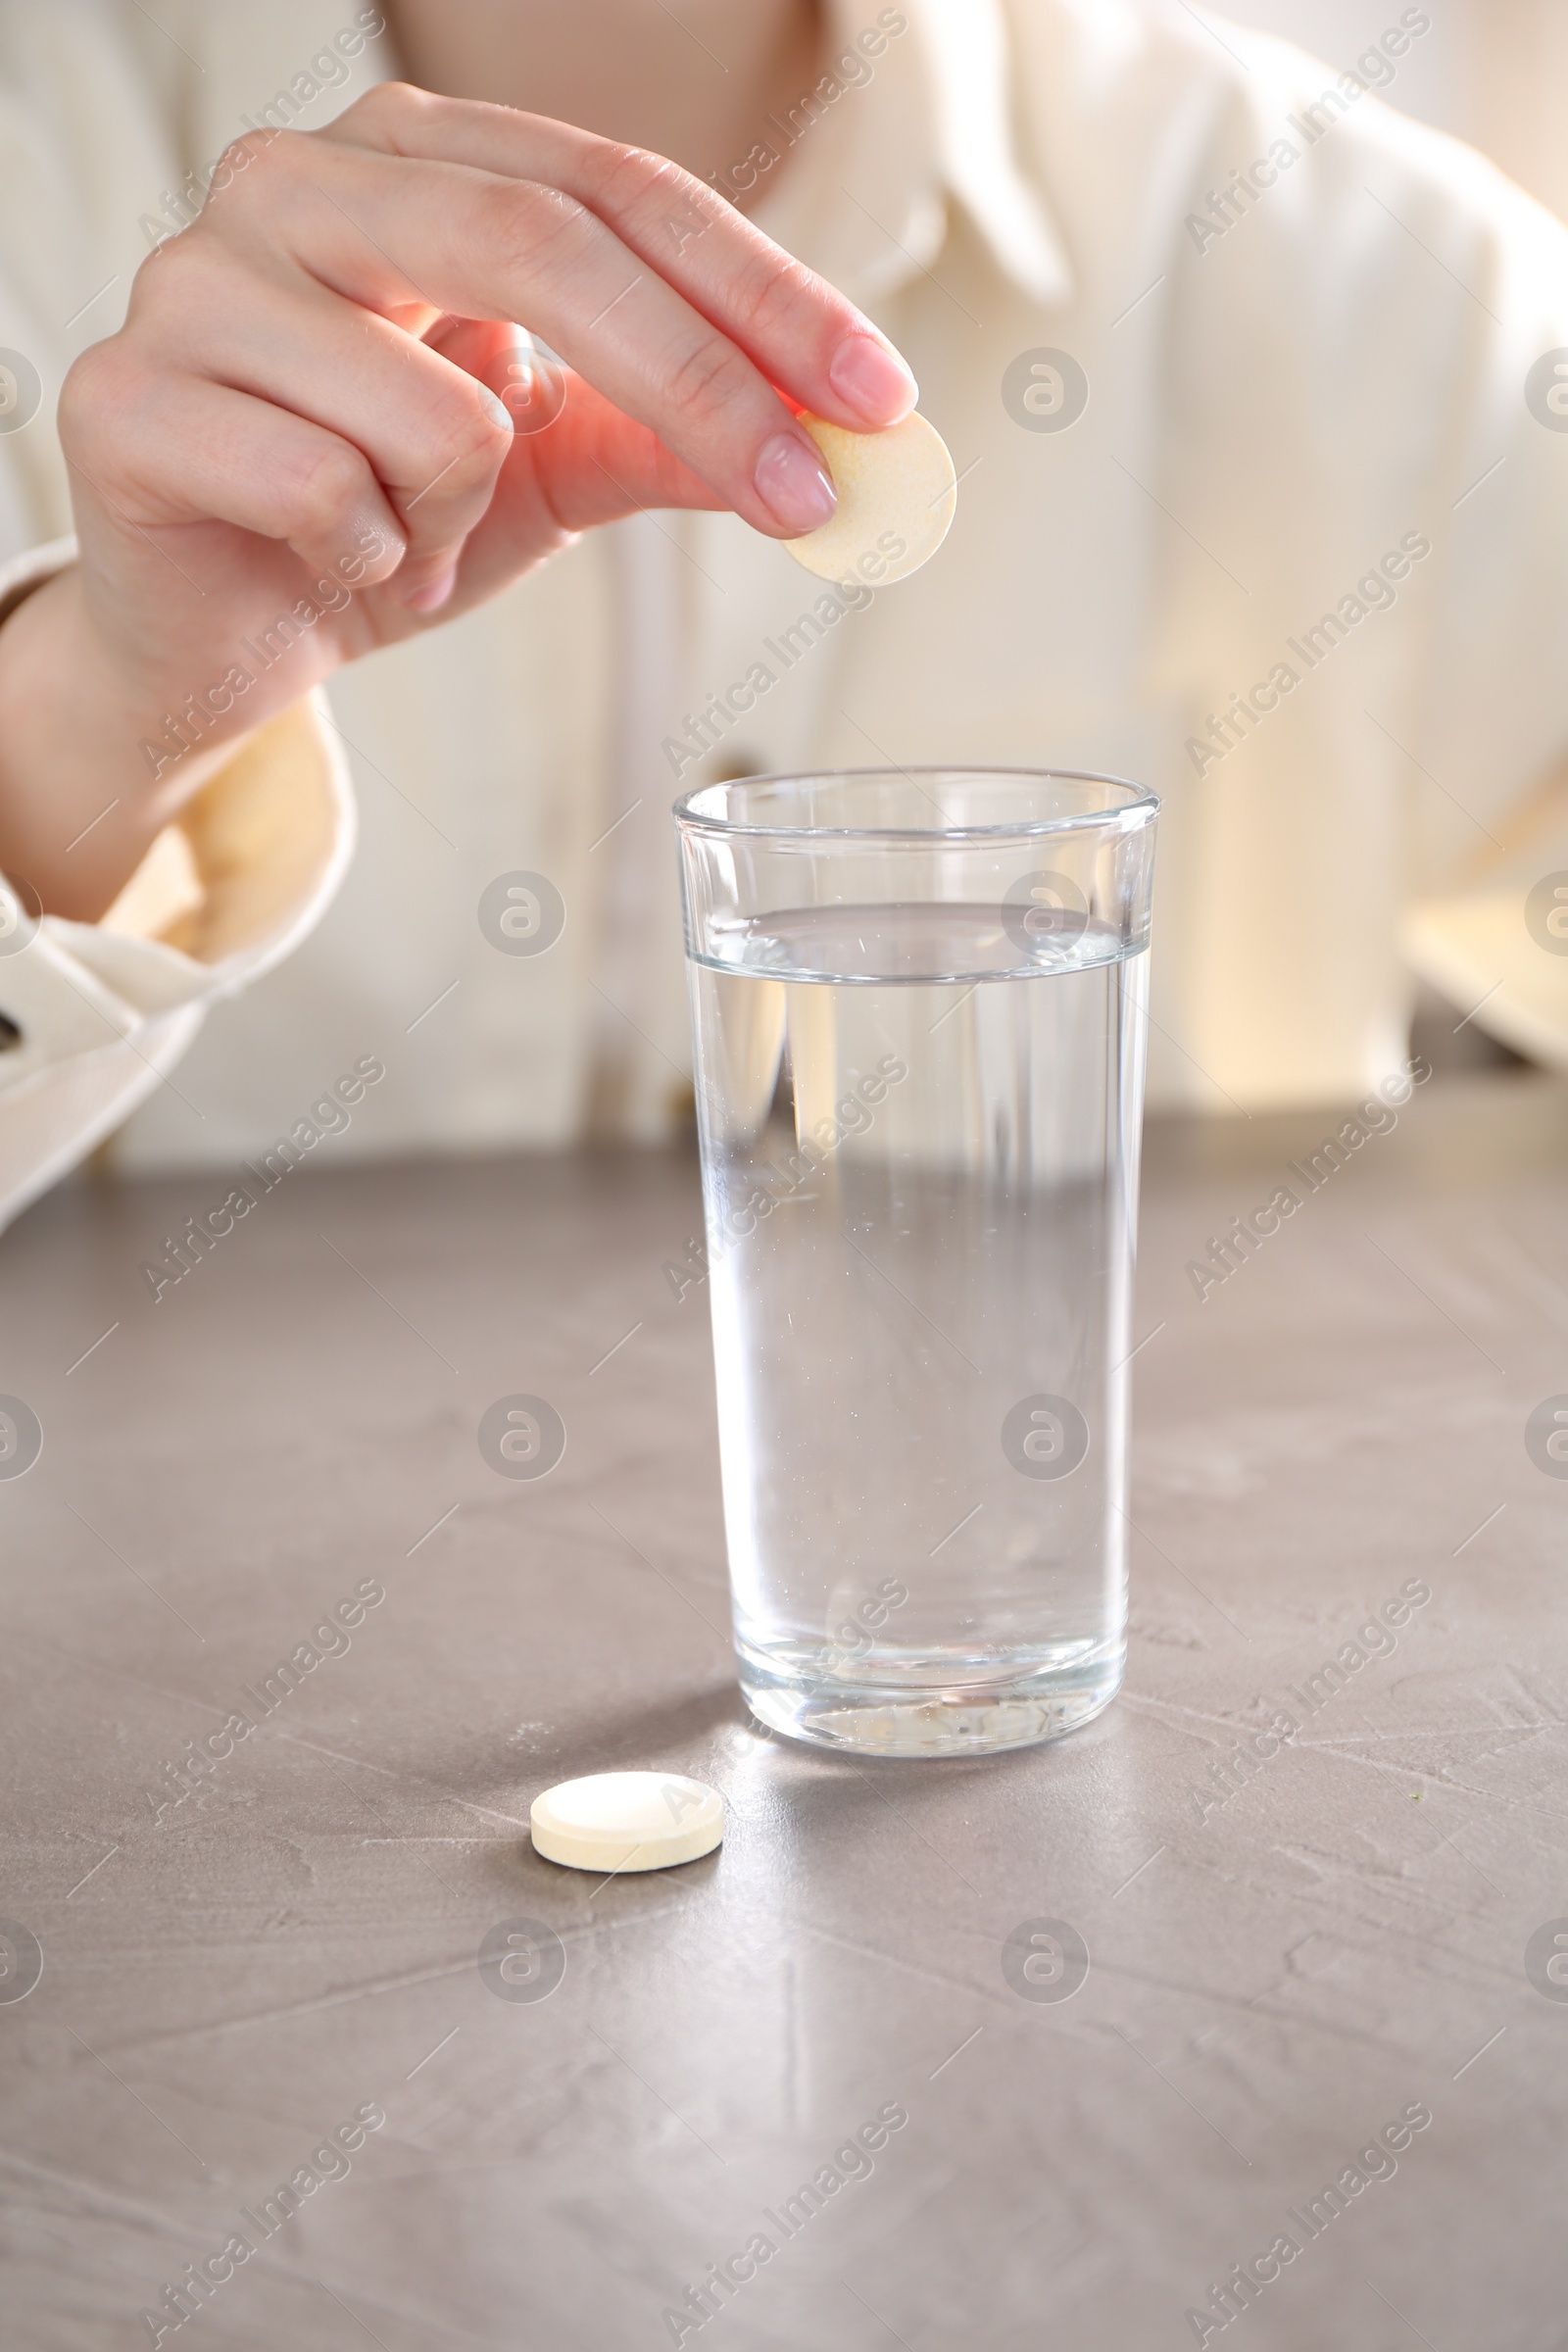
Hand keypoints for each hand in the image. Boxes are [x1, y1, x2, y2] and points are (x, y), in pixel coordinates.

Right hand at [0, 84, 915, 916]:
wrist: (214, 632)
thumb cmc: (376, 519)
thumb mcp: (549, 470)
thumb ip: (668, 437)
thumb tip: (832, 443)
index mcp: (408, 159)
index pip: (616, 191)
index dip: (760, 297)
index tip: (875, 399)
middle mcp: (297, 181)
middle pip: (541, 242)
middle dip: (701, 385)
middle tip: (806, 496)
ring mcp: (196, 280)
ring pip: (437, 406)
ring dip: (466, 520)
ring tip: (410, 544)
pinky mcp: (128, 402)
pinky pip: (330, 494)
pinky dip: (371, 564)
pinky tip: (327, 566)